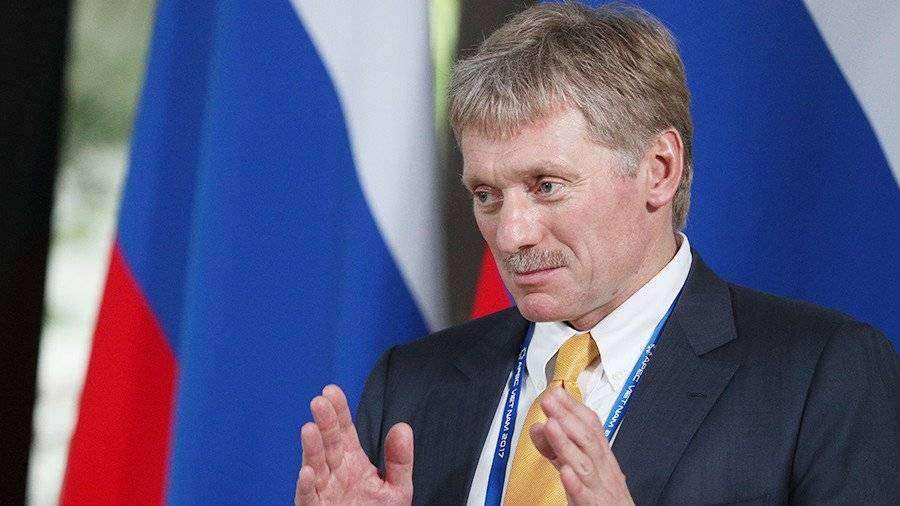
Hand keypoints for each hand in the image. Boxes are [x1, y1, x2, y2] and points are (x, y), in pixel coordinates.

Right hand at [295, 385, 413, 505]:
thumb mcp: (397, 490)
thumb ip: (399, 460)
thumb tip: (403, 428)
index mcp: (351, 463)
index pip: (344, 432)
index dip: (338, 411)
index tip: (331, 391)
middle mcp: (334, 474)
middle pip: (327, 444)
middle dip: (323, 423)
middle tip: (319, 403)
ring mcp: (323, 493)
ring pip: (314, 467)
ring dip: (311, 449)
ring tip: (309, 429)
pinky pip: (308, 499)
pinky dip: (306, 487)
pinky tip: (306, 472)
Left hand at [530, 387, 633, 505]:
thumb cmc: (602, 495)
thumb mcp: (579, 467)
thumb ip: (556, 448)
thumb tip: (538, 427)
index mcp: (601, 457)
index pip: (590, 426)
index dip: (574, 407)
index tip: (557, 392)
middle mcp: (603, 469)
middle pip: (586, 439)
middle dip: (567, 418)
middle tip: (549, 402)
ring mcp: (600, 488)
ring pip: (584, 464)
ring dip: (566, 444)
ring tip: (551, 426)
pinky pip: (585, 496)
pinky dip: (576, 484)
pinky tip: (565, 472)